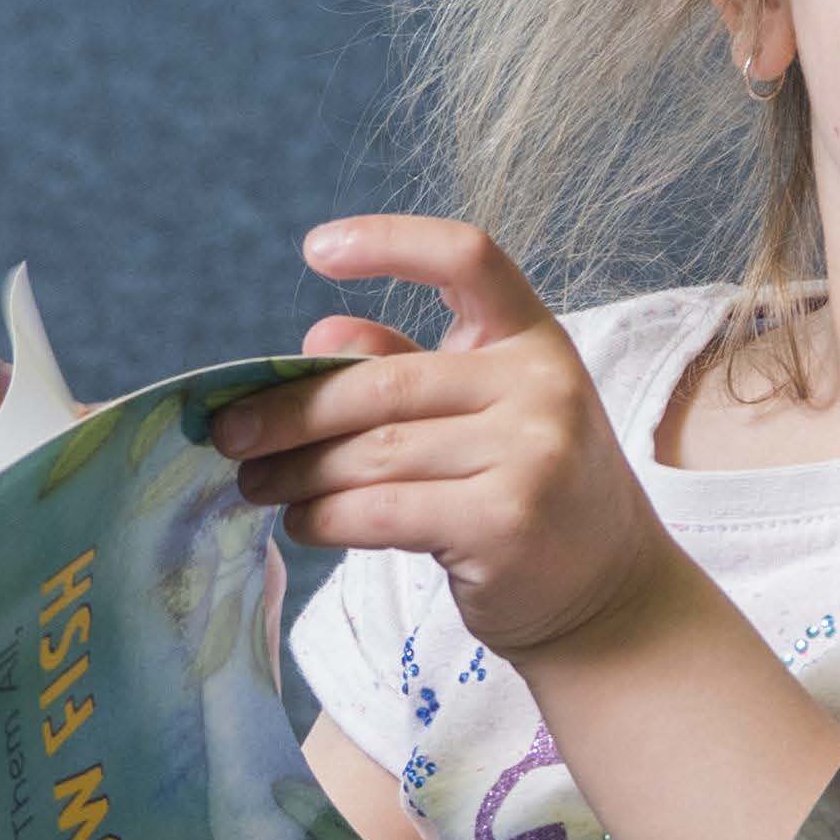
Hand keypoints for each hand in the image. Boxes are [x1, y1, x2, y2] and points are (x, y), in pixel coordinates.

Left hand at [207, 219, 678, 658]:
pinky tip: (302, 522)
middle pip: (384, 383)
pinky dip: (324, 518)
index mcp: (536, 341)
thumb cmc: (530, 495)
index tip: (315, 251)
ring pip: (373, 454)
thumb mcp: (486, 416)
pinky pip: (380, 511)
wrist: (611, 597)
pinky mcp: (505, 523)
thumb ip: (407, 368)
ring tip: (254, 483)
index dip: (390, 242)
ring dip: (296, 472)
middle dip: (291, 410)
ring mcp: (530, 455)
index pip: (468, 258)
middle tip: (228, 433)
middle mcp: (542, 386)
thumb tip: (316, 336)